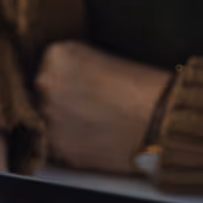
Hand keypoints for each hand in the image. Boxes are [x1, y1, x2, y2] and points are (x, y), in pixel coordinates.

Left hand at [36, 41, 172, 173]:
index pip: (47, 65)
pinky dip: (70, 140)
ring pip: (47, 118)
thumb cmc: (143, 87)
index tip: (83, 81)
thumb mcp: (104, 58)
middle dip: (61, 97)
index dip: (67, 75)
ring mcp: (47, 118)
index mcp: (57, 56)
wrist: (160, 122)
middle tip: (89, 102)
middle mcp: (44, 85)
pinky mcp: (56, 146)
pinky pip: (55, 142)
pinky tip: (94, 135)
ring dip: (63, 120)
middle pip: (42, 91)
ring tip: (95, 120)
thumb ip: (74, 65)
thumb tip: (64, 79)